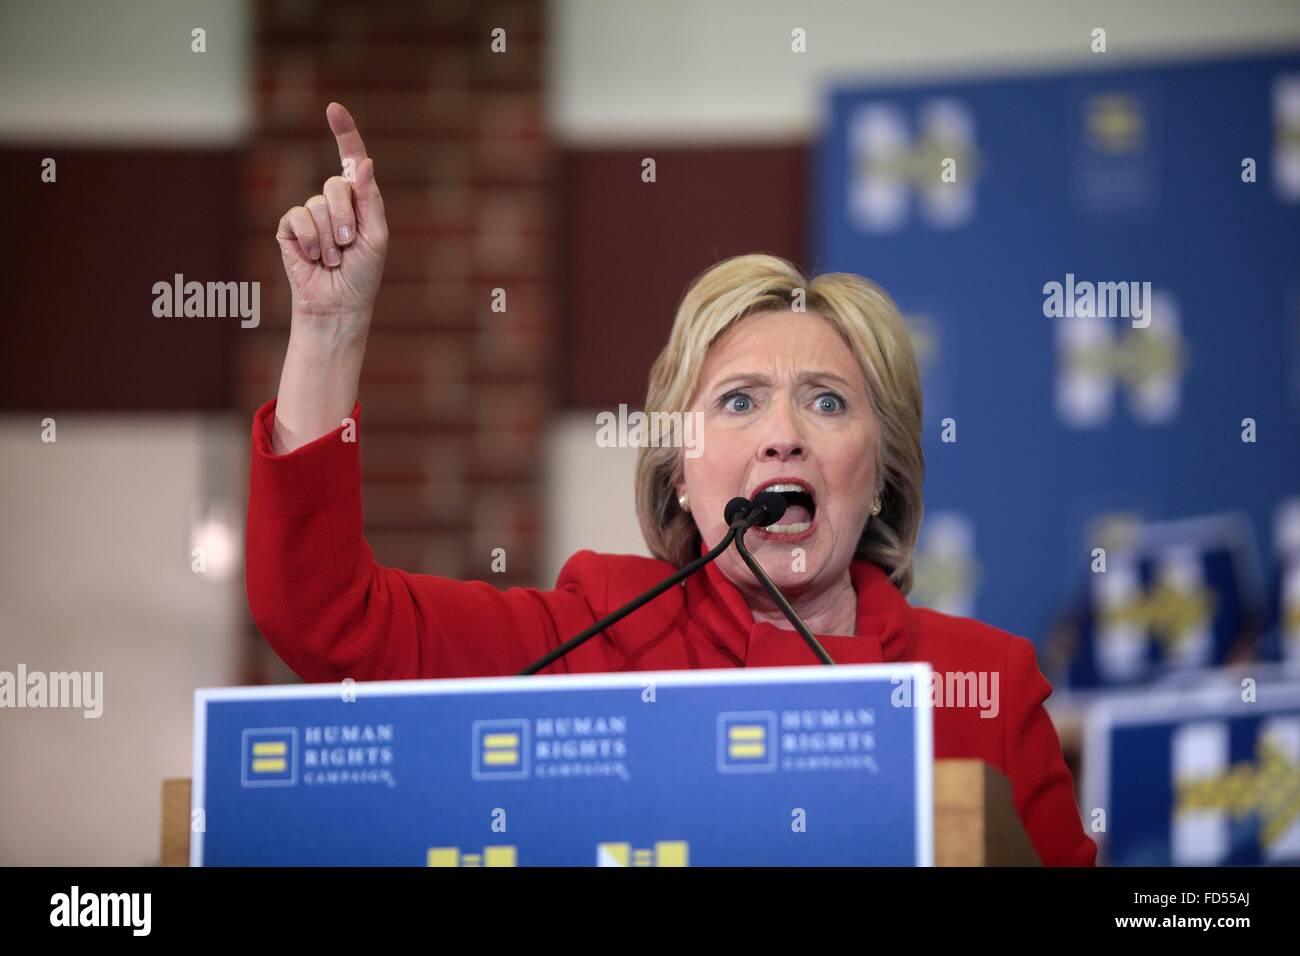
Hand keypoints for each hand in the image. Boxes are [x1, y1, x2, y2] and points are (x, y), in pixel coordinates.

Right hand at [275, 102, 387, 319]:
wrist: (339, 304)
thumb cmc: (363, 274)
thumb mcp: (376, 237)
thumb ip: (370, 199)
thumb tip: (362, 162)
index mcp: (359, 200)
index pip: (350, 159)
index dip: (344, 133)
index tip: (333, 109)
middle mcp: (333, 203)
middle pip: (335, 185)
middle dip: (344, 218)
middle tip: (348, 245)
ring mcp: (310, 214)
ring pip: (317, 205)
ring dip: (329, 238)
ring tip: (333, 259)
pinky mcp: (289, 227)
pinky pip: (298, 218)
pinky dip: (309, 240)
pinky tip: (313, 258)